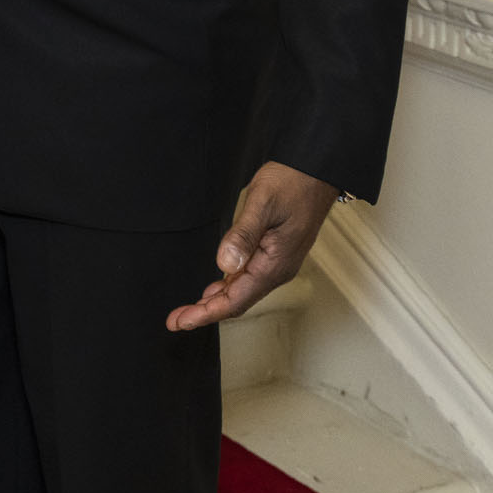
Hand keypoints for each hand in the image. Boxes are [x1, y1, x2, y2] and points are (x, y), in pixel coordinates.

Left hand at [168, 162, 342, 331]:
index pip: (235, 300)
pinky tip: (216, 287)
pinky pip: (249, 278)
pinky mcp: (275, 254)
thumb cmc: (293, 183)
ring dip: (216, 302)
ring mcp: (278, 263)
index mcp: (274, 264)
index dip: (206, 313)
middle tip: (176, 320)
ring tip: (189, 310)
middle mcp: (278, 270)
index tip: (181, 321)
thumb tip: (225, 264)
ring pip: (243, 291)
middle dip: (206, 313)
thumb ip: (243, 235)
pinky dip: (229, 287)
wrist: (316, 170)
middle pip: (238, 302)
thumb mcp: (262, 203)